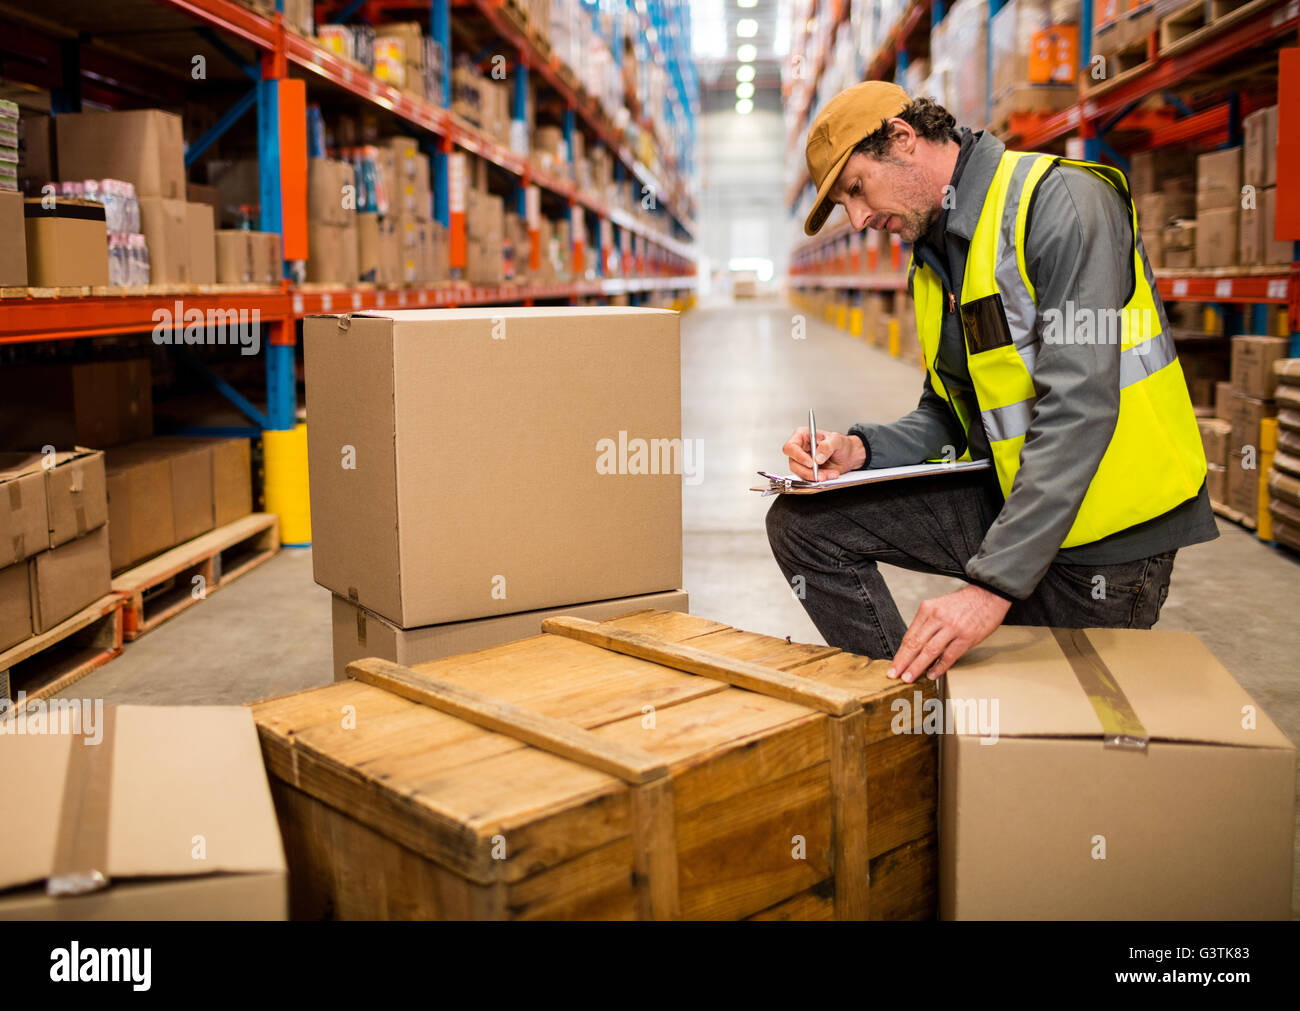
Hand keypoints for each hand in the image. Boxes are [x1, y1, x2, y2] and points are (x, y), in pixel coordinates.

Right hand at [781, 428, 866, 481]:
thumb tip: (817, 457)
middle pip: (793, 464)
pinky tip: (830, 475)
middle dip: (808, 471)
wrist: (848, 456)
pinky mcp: (808, 472)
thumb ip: (827, 446)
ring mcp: (802, 462)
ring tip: (831, 473)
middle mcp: (800, 449)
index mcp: (802, 437)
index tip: (811, 463)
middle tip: (821, 473)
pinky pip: (808, 479)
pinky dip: (820, 479)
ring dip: (816, 476)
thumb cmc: (841, 444)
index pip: (790, 447)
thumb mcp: (837, 440)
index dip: (798, 456)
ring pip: (800, 473)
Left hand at [889, 584, 1011, 682]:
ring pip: (930, 651)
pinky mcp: (966, 637)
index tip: (893, 666)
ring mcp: (952, 628)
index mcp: (928, 609)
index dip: (900, 654)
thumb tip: (914, 647)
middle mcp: (938, 618)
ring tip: (909, 678)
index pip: (909, 636)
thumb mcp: (938, 607)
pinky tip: (932, 674)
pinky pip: (949, 656)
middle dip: (903, 662)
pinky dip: (939, 667)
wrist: (988, 595)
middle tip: (895, 675)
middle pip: (916, 644)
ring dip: (917, 667)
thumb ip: (927, 625)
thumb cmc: (962, 604)